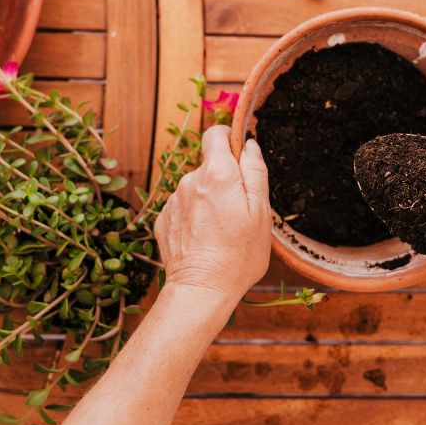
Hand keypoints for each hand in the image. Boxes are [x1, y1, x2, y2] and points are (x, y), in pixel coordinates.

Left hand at [154, 125, 270, 304]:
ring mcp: (174, 200)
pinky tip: (205, 238)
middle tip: (239, 210)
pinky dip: (195, 216)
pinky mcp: (164, 219)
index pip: (215, 134)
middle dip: (225, 180)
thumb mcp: (261, 212)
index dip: (229, 140)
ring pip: (197, 188)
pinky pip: (184, 207)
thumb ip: (255, 171)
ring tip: (221, 230)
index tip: (240, 157)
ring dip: (209, 200)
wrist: (202, 289)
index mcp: (218, 174)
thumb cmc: (239, 254)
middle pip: (209, 165)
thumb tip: (249, 145)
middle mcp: (190, 180)